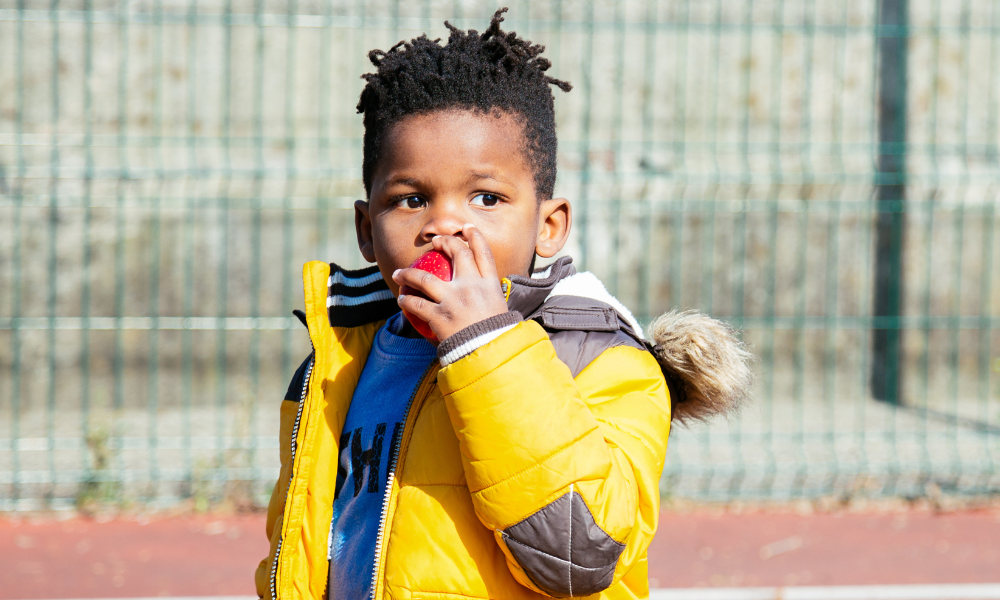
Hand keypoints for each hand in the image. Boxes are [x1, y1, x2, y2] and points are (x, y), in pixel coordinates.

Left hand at [392, 224, 509, 343]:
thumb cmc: (497, 336)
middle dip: (444, 242)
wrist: (490, 354)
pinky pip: (416, 304)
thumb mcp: (501, 311)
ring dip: (408, 273)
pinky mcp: (440, 316)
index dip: (474, 236)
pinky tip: (401, 300)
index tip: (466, 228)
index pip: (483, 253)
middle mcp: (471, 286)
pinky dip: (407, 300)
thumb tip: (488, 297)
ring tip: (399, 273)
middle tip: (436, 243)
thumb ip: (491, 299)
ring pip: (424, 278)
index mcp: (489, 285)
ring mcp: (454, 300)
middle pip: (456, 253)